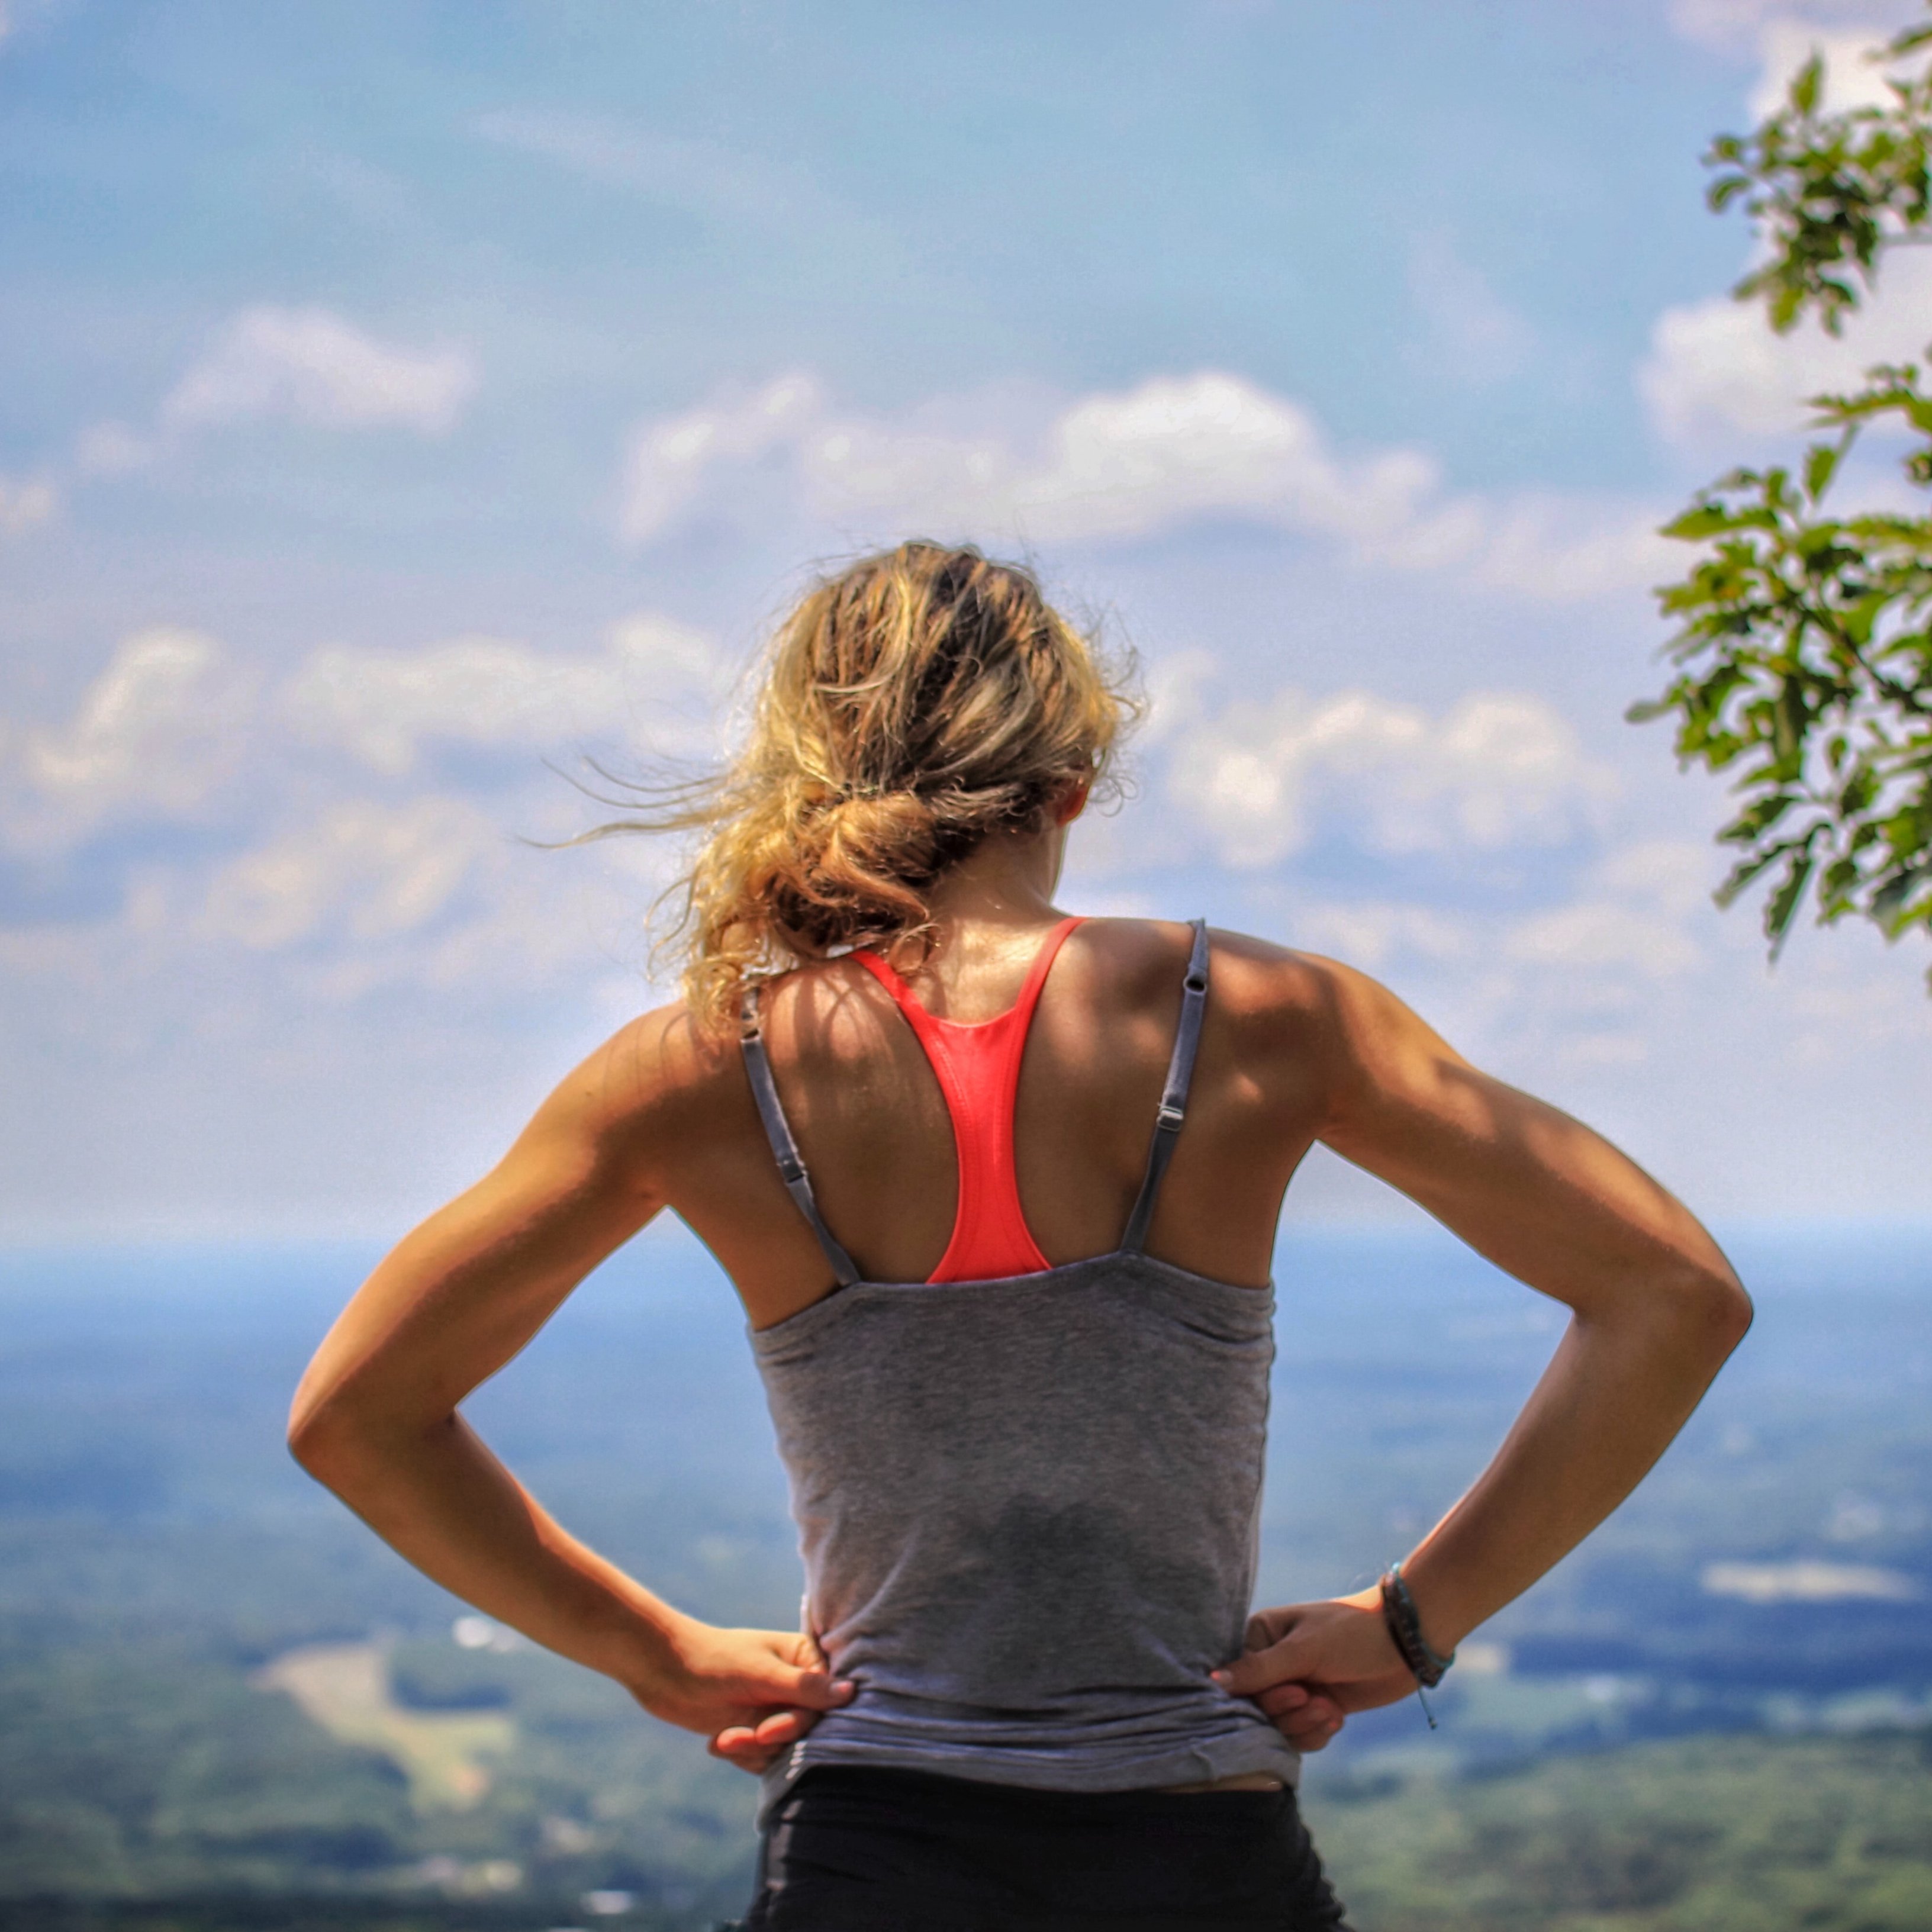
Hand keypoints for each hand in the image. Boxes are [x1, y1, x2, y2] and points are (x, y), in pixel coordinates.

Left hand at [633, 1621, 854, 1775]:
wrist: (662, 1672)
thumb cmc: (713, 1661)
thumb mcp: (760, 1673)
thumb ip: (804, 1687)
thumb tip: (851, 1692)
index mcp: (804, 1659)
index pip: (827, 1702)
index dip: (800, 1722)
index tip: (769, 1730)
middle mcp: (795, 1686)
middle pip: (807, 1730)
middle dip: (770, 1739)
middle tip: (742, 1736)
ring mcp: (775, 1710)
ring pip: (784, 1750)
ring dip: (751, 1750)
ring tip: (723, 1739)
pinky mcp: (755, 1731)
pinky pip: (763, 1760)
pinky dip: (741, 1756)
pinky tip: (717, 1742)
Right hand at [1214, 1589, 1418, 1737]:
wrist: (1406, 1641)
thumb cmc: (1352, 1633)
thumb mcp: (1305, 1649)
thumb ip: (1259, 1669)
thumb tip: (1211, 1681)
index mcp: (1261, 1636)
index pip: (1239, 1681)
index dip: (1263, 1697)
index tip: (1295, 1692)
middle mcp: (1273, 1663)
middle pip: (1258, 1710)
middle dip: (1289, 1713)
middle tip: (1316, 1700)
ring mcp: (1295, 1687)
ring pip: (1280, 1727)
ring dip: (1305, 1726)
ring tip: (1330, 1711)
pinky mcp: (1317, 1707)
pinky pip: (1302, 1736)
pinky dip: (1317, 1734)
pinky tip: (1337, 1719)